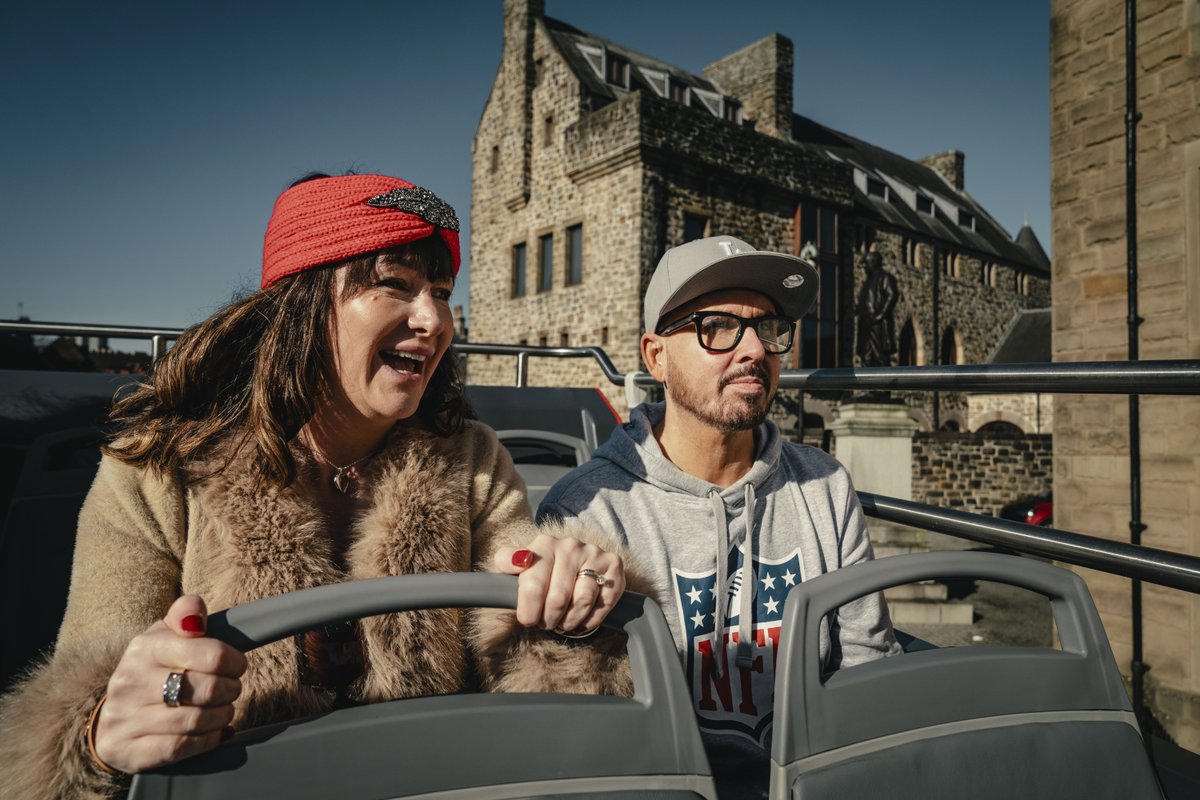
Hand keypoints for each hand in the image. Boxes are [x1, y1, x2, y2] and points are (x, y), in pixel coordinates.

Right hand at [94, 595, 246, 772]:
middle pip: (208, 690)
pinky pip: (181, 747)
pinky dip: (207, 740)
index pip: (211, 654)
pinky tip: (213, 732)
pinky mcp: (129, 751)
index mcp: (145, 648)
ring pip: (197, 720)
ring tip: (223, 710)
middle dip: (230, 690)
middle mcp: (130, 682)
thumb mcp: (165, 634)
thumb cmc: (152, 669)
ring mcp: (126, 719)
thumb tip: (195, 616)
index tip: (237, 666)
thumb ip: (186, 613)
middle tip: (231, 689)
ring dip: (222, 716)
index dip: (234, 662)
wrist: (111, 717)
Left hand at [494, 534, 624, 634]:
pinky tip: (581, 621)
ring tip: (563, 623)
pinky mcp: (614, 565)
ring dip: (570, 621)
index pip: (533, 586)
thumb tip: (519, 561)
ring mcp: (594, 553)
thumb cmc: (539, 571)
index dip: (529, 612)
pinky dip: (592, 619)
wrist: (572, 562)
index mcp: (545, 544)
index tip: (528, 620)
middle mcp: (571, 546)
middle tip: (546, 623)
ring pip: (582, 602)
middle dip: (549, 619)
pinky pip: (604, 602)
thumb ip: (506, 560)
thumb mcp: (515, 565)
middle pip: (558, 599)